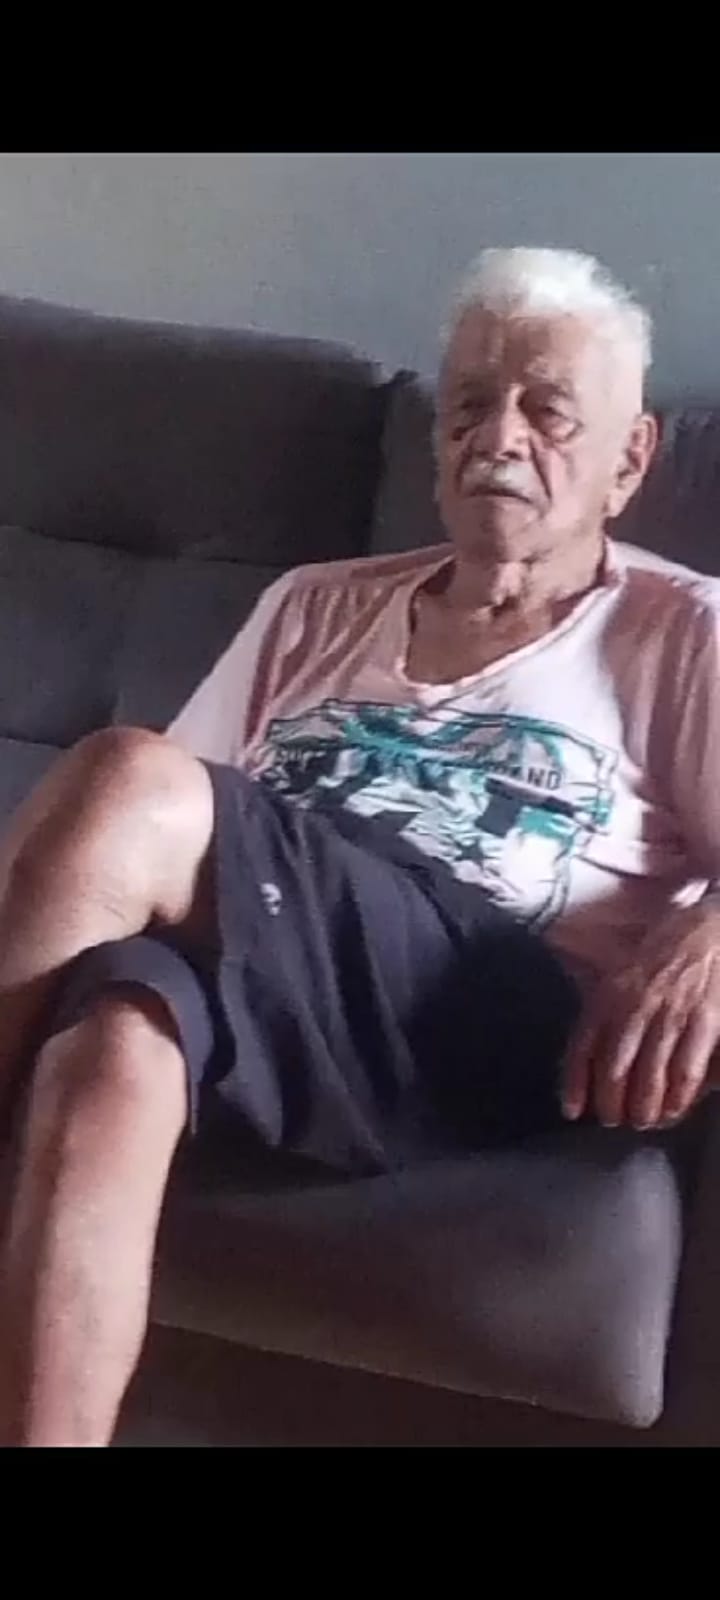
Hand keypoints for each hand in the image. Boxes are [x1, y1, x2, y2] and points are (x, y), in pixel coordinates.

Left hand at [562, 897, 719, 1128]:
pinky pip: (686, 1069)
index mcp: (611, 991)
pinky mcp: (705, 1019)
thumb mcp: (624, 973)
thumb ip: (606, 1010)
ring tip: (643, 1121)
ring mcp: (671, 1012)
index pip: (583, 1043)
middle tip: (615, 1120)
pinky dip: (678, 1097)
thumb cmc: (665, 953)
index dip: (575, 1082)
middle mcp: (635, 1003)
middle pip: (614, 1067)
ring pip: (649, 1074)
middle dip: (612, 1102)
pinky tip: (674, 1110)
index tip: (572, 1110)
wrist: (712, 928)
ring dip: (644, 1107)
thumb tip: (590, 1061)